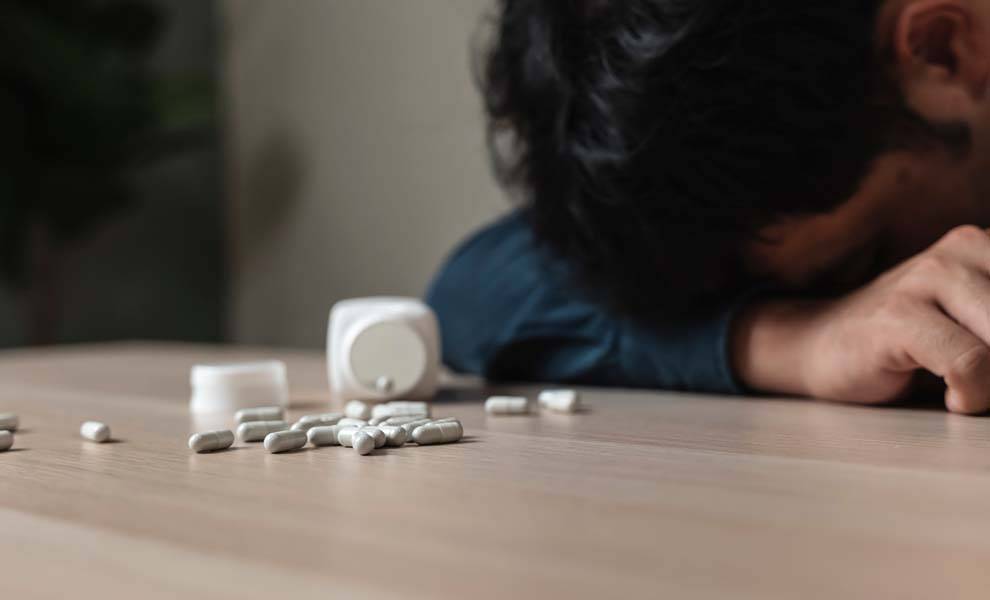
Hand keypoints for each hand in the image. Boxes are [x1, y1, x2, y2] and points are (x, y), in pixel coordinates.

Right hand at [734, 225, 989, 413]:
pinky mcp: (897, 316)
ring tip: (968, 393)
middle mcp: (961, 248)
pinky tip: (952, 399)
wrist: (814, 345)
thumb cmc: (902, 342)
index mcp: (983, 246)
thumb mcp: (973, 322)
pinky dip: (971, 393)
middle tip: (980, 385)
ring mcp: (927, 276)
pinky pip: (971, 363)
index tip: (985, 365)